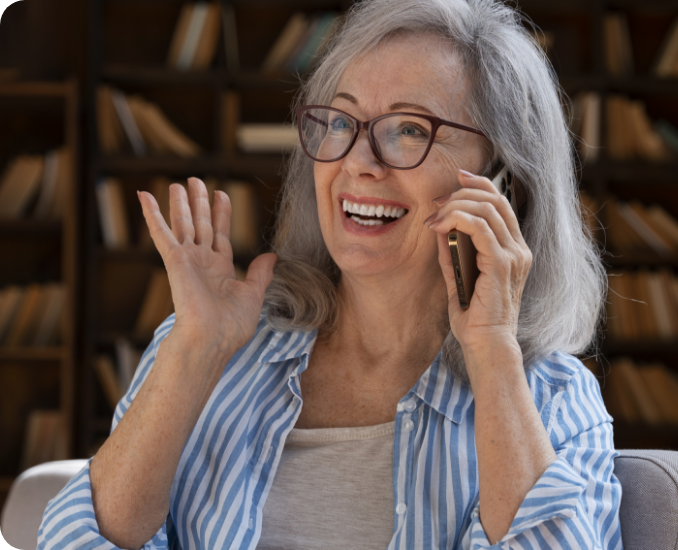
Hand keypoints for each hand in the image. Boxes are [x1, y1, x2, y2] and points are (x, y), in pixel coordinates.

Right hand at [138, 177, 276, 354]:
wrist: (212, 339)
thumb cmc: (232, 326)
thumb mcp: (253, 294)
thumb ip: (261, 273)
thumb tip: (272, 255)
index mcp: (221, 270)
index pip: (220, 234)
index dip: (220, 214)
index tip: (221, 194)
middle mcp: (203, 262)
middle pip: (200, 224)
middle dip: (199, 202)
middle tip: (195, 180)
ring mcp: (187, 260)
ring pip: (182, 224)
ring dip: (179, 204)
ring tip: (177, 184)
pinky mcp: (174, 261)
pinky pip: (161, 233)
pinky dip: (152, 214)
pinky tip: (145, 196)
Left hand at [425, 169, 531, 354]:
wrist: (486, 345)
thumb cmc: (474, 317)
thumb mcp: (458, 276)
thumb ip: (453, 251)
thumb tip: (439, 226)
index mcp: (514, 249)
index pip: (502, 202)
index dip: (479, 184)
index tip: (454, 179)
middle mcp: (519, 249)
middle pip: (494, 199)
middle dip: (462, 192)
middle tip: (436, 202)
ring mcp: (514, 255)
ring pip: (486, 209)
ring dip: (455, 207)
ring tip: (433, 218)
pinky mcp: (502, 264)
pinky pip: (481, 228)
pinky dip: (457, 220)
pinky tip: (439, 226)